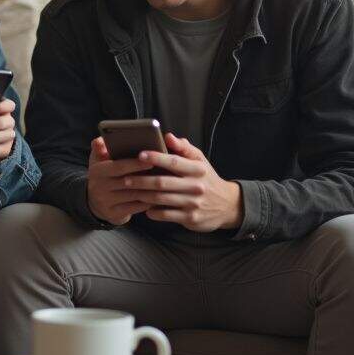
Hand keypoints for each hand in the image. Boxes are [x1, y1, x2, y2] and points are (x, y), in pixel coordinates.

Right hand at [85, 136, 155, 225]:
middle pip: (127, 182)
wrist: (95, 202)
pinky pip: (135, 208)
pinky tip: (160, 196)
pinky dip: (148, 202)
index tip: (151, 160)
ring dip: (150, 190)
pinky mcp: (113, 214)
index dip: (135, 164)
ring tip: (166, 184)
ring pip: (133, 195)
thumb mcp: (98, 160)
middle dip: (146, 177)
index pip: (118, 166)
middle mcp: (98, 187)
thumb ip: (100, 147)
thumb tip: (101, 141)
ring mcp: (105, 201)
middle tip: (164, 172)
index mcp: (97, 170)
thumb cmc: (104, 175)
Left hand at [120, 133, 242, 231]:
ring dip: (143, 195)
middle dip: (141, 180)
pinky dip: (152, 211)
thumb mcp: (200, 161)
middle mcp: (196, 186)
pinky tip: (144, 207)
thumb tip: (167, 136)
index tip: (140, 155)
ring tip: (131, 191)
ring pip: (161, 199)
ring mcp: (193, 203)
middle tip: (125, 178)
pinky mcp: (190, 218)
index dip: (156, 158)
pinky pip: (165, 215)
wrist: (228, 205)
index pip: (174, 162)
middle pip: (163, 183)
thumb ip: (183, 148)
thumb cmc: (206, 179)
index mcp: (198, 169)